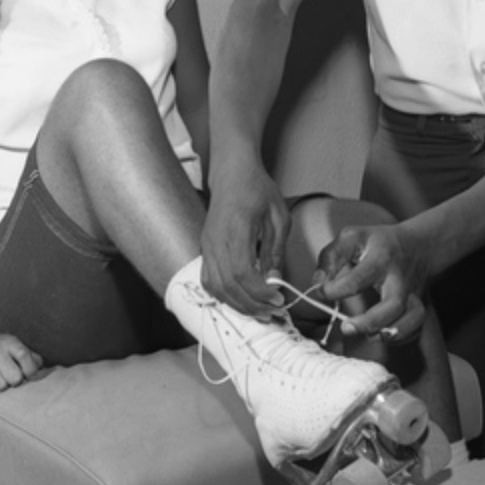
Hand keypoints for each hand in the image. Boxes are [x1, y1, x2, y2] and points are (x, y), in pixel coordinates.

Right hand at [201, 159, 289, 315]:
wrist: (233, 173)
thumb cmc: (257, 189)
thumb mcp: (278, 217)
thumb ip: (276, 251)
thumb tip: (275, 280)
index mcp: (236, 230)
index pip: (242, 272)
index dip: (259, 292)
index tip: (279, 298)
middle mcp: (216, 241)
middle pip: (228, 286)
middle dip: (252, 305)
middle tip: (274, 311)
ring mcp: (207, 246)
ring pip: (216, 287)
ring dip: (239, 304)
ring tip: (260, 309)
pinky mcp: (205, 249)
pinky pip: (208, 280)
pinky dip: (223, 295)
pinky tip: (241, 298)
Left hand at [313, 221, 431, 341]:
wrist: (419, 244)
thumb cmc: (378, 243)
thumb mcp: (351, 237)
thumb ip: (330, 258)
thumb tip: (318, 284)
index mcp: (381, 258)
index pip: (358, 278)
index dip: (335, 290)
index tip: (322, 293)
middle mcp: (399, 278)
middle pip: (394, 303)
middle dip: (370, 321)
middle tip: (346, 327)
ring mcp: (413, 293)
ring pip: (413, 318)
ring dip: (391, 332)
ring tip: (369, 336)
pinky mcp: (420, 305)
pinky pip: (417, 327)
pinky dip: (402, 336)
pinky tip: (381, 336)